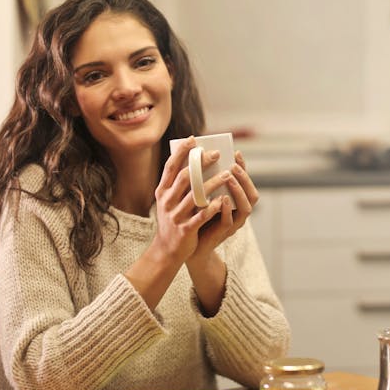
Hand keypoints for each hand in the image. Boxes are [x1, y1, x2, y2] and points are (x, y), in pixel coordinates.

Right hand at [150, 137, 225, 265]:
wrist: (166, 251)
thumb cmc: (173, 221)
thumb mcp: (169, 201)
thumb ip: (178, 185)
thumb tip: (194, 162)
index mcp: (162, 192)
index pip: (170, 167)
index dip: (181, 152)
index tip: (193, 139)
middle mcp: (167, 201)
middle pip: (185, 177)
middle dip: (201, 163)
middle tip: (216, 154)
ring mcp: (175, 216)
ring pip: (195, 195)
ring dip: (212, 183)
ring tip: (227, 174)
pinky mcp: (185, 229)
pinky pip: (201, 215)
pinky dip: (213, 207)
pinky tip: (223, 200)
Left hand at [188, 149, 258, 263]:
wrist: (188, 241)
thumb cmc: (196, 214)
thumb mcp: (203, 194)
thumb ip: (206, 180)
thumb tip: (200, 155)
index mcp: (236, 201)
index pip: (245, 182)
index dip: (243, 168)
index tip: (236, 153)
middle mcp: (238, 212)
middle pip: (252, 194)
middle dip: (244, 179)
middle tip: (233, 166)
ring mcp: (233, 223)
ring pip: (245, 208)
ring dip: (239, 192)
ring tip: (230, 179)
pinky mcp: (223, 233)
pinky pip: (229, 221)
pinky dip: (227, 209)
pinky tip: (222, 199)